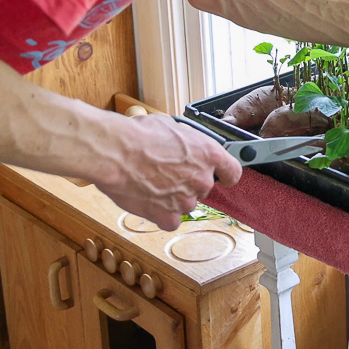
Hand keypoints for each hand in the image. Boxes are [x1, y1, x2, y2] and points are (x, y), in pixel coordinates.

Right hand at [91, 114, 242, 230]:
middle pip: (203, 188)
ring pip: (186, 204)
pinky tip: (148, 200)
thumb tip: (186, 145)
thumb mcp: (172, 128)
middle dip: (188, 182)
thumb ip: (188, 143)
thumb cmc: (139, 136)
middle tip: (167, 173)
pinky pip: (171, 220)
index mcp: (209, 154)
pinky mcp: (167, 216)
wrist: (115, 153)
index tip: (220, 176)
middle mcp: (202, 179)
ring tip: (151, 183)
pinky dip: (161, 214)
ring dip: (173, 198)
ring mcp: (186, 200)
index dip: (225, 175)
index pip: (232, 172)